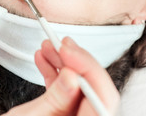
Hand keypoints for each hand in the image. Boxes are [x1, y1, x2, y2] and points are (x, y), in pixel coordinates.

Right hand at [4, 37, 119, 115]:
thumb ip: (55, 100)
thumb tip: (74, 75)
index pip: (103, 99)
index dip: (89, 69)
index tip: (69, 51)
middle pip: (93, 90)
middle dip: (76, 62)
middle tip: (61, 44)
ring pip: (78, 87)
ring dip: (63, 64)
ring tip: (47, 47)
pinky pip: (64, 93)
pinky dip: (54, 75)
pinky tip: (42, 60)